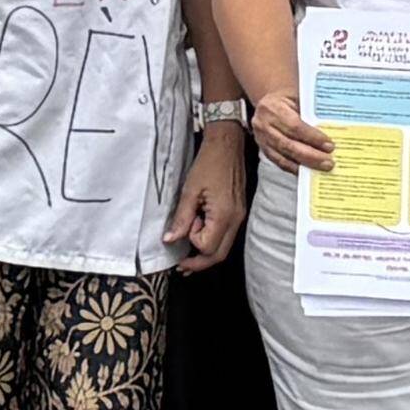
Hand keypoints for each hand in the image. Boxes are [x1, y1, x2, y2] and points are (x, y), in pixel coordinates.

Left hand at [165, 123, 251, 268]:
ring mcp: (239, 217)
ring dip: (205, 253)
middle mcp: (235, 220)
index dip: (192, 242)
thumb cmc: (210, 162)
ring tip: (187, 253)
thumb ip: (181, 218)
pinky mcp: (238, 212)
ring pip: (223, 248)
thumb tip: (170, 239)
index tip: (182, 229)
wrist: (227, 145)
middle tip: (181, 264)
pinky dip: (213, 241)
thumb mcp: (190, 190)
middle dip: (199, 263)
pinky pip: (226, 235)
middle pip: (219, 255)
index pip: (207, 247)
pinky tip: (200, 234)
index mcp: (224, 215)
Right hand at [248, 94, 334, 177]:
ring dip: (305, 164)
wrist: (270, 100)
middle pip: (288, 145)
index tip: (329, 145)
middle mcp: (263, 124)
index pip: (294, 126)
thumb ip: (311, 110)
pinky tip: (309, 171)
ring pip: (284, 157)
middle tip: (329, 162)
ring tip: (322, 167)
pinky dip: (295, 168)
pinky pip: (280, 162)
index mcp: (272, 107)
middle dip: (311, 156)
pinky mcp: (264, 149)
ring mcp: (261, 138)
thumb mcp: (298, 96)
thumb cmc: (288, 98)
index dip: (312, 137)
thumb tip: (334, 127)